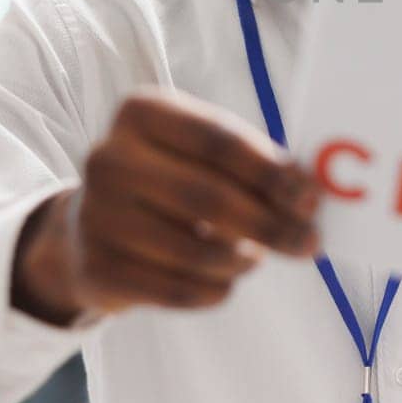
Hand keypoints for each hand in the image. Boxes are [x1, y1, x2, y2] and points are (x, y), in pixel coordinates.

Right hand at [11, 90, 319, 324]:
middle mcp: (109, 158)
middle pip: (208, 197)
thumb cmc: (169, 181)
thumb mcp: (202, 155)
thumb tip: (309, 189)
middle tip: (309, 243)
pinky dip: (214, 291)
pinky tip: (224, 283)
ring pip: (195, 250)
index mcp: (141, 112)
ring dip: (242, 262)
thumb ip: (253, 164)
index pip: (219, 141)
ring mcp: (95, 215)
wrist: (89, 229)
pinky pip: (176, 289)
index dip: (271, 173)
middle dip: (270, 225)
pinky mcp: (96, 268)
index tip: (312, 199)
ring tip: (254, 259)